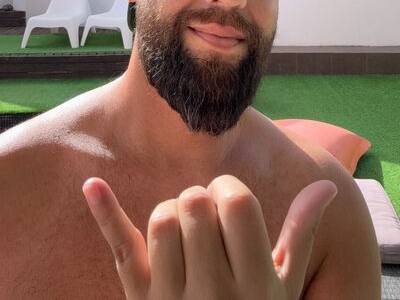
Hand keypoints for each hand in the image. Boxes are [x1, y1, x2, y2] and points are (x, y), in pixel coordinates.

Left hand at [82, 175, 336, 298]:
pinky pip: (120, 248)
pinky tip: (92, 184)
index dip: (228, 188)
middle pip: (194, 203)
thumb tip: (327, 186)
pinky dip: (106, 213)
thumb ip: (302, 233)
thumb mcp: (285, 283)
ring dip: (172, 212)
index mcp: (256, 282)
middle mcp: (214, 292)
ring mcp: (173, 299)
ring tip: (185, 231)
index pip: (236, 202)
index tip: (227, 198)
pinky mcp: (140, 299)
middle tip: (207, 218)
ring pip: (162, 218)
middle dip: (200, 198)